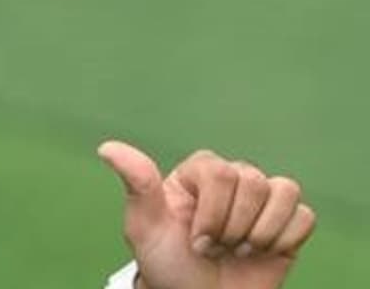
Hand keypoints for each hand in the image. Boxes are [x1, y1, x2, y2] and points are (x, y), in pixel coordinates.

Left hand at [98, 141, 315, 288]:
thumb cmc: (168, 262)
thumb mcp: (145, 227)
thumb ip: (137, 185)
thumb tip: (107, 147)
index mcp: (198, 172)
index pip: (219, 173)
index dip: (211, 215)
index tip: (195, 243)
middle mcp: (232, 177)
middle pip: (252, 182)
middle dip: (232, 228)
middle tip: (215, 249)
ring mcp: (261, 198)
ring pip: (283, 191)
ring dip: (260, 233)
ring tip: (239, 250)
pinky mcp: (287, 220)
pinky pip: (303, 215)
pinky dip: (284, 239)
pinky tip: (263, 252)